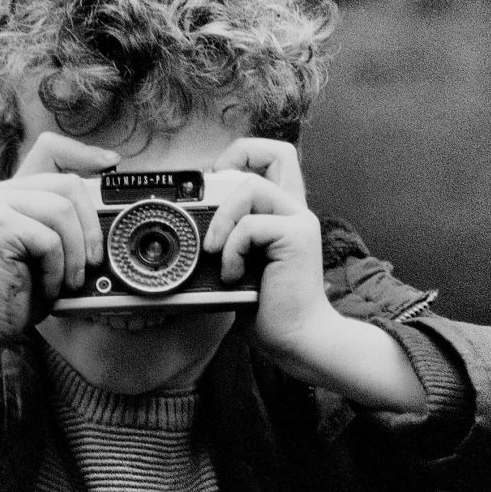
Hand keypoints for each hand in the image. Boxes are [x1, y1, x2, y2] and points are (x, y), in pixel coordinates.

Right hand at [0, 135, 114, 402]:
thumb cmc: (23, 291)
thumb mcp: (56, 251)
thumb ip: (71, 224)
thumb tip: (112, 208)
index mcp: (20, 190)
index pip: (51, 147)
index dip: (84, 151)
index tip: (112, 163)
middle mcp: (6, 190)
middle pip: (69, 184)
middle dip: (91, 226)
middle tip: (94, 261)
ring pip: (63, 212)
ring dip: (76, 254)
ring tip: (69, 281)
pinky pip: (50, 240)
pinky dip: (57, 270)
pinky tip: (48, 287)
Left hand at [209, 139, 426, 414]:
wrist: (296, 339)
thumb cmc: (267, 309)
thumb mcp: (237, 266)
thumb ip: (226, 240)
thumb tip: (190, 228)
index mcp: (283, 214)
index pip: (274, 158)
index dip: (242, 156)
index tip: (216, 184)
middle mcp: (296, 211)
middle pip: (278, 151)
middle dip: (236, 162)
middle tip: (218, 192)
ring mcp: (299, 221)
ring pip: (252, 187)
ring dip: (223, 219)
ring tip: (217, 253)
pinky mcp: (297, 237)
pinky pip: (250, 224)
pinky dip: (231, 249)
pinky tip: (233, 275)